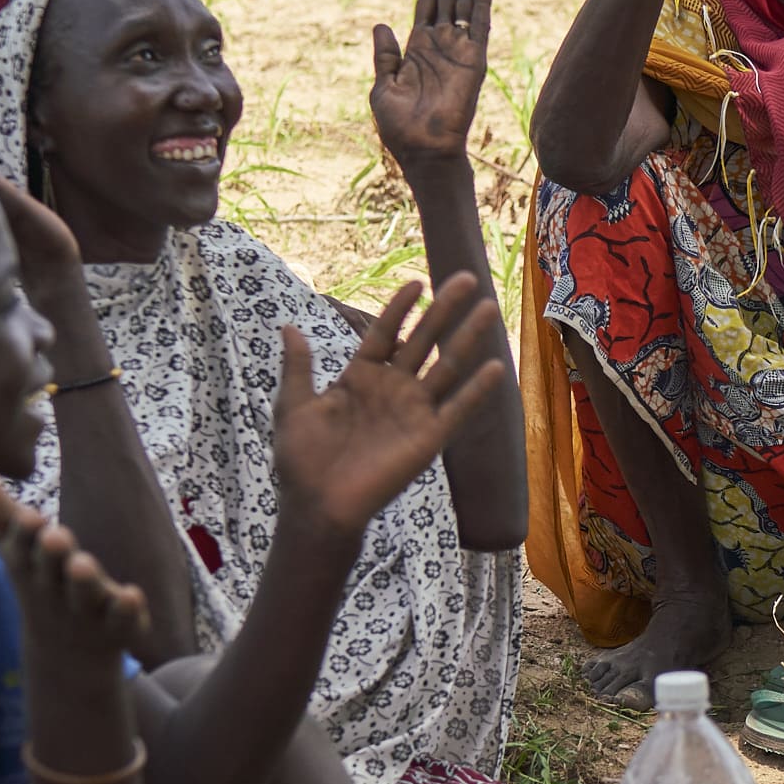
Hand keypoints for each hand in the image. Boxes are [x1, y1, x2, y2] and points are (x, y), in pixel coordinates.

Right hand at [0, 460, 153, 660]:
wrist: (66, 654)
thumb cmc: (40, 581)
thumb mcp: (15, 546)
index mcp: (30, 564)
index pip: (21, 547)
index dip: (25, 534)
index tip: (29, 516)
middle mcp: (55, 586)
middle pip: (51, 568)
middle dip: (51, 553)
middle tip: (55, 535)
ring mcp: (87, 607)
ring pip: (85, 592)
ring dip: (84, 580)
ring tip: (83, 564)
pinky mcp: (119, 624)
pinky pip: (123, 618)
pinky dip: (127, 609)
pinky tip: (133, 595)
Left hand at [270, 272, 512, 541]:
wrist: (317, 505)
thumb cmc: (301, 460)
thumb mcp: (293, 406)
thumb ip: (297, 367)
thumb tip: (288, 327)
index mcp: (360, 378)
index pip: (386, 333)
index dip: (400, 308)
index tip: (416, 282)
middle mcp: (392, 389)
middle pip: (424, 340)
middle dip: (445, 309)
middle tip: (467, 278)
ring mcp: (413, 412)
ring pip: (446, 366)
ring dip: (468, 337)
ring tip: (489, 308)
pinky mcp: (428, 438)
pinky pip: (457, 409)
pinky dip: (477, 390)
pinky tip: (495, 366)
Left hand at [370, 0, 492, 168]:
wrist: (422, 152)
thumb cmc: (400, 127)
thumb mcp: (383, 87)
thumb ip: (385, 55)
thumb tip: (381, 24)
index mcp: (417, 46)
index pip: (427, 0)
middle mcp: (440, 43)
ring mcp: (458, 50)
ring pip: (465, 2)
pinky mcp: (473, 62)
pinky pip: (479, 27)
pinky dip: (481, 3)